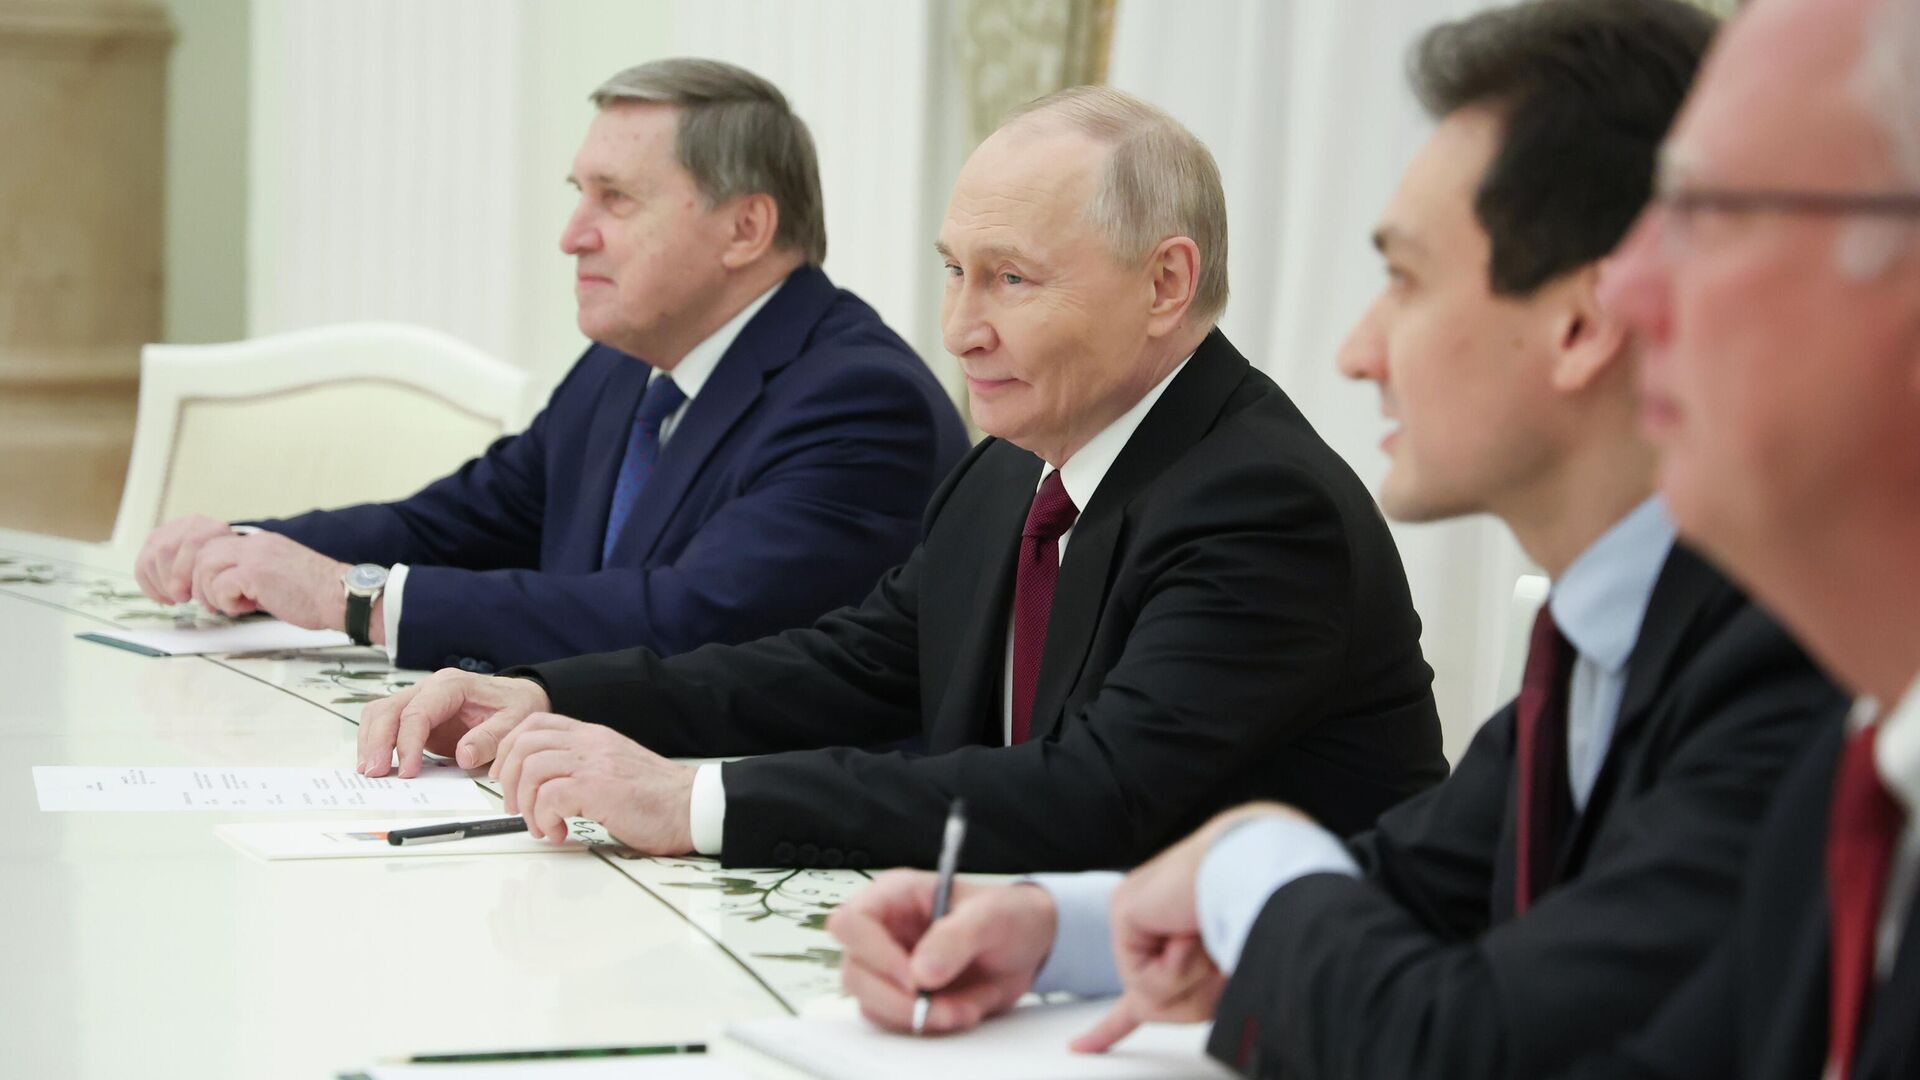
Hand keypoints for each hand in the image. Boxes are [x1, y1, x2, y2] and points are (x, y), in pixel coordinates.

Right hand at [134, 514, 232, 603]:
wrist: (221, 545)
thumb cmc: (227, 565)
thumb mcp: (231, 568)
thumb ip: (221, 581)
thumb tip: (211, 607)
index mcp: (213, 528)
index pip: (191, 544)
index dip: (183, 573)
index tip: (186, 596)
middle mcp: (189, 524)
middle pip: (166, 550)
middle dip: (170, 581)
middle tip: (181, 599)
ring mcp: (169, 530)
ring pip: (151, 558)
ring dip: (160, 585)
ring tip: (175, 598)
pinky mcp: (154, 539)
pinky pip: (141, 565)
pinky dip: (149, 586)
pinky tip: (163, 597)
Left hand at [187, 530, 350, 627]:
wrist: (342, 597)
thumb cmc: (317, 595)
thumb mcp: (279, 575)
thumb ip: (253, 575)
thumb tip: (229, 589)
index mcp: (261, 542)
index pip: (214, 544)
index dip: (202, 568)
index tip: (204, 589)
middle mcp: (256, 543)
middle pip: (203, 552)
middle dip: (196, 581)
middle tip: (206, 602)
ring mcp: (255, 556)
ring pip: (206, 566)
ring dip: (210, 592)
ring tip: (228, 606)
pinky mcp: (256, 573)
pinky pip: (221, 585)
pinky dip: (226, 601)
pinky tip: (245, 608)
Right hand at [357, 669, 549, 776]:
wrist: (518, 697)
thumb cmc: (516, 706)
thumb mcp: (515, 721)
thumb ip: (491, 738)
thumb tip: (464, 756)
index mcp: (452, 685)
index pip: (418, 712)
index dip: (408, 743)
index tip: (407, 772)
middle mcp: (430, 688)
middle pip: (388, 709)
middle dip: (377, 742)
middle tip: (375, 773)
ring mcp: (419, 700)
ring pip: (379, 714)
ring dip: (370, 742)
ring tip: (370, 772)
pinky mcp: (415, 716)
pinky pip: (385, 724)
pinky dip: (375, 743)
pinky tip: (377, 764)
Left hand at [493, 713, 695, 852]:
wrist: (693, 807)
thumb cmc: (659, 798)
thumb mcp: (616, 768)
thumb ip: (585, 766)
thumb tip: (549, 787)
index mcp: (594, 736)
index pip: (535, 724)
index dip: (510, 749)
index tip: (507, 777)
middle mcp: (591, 743)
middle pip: (525, 742)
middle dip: (509, 778)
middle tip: (516, 807)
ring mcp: (594, 762)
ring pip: (531, 767)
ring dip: (525, 802)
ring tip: (539, 825)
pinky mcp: (597, 787)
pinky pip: (549, 796)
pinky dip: (543, 818)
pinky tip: (557, 832)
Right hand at [829, 872, 1057, 1034]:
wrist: (1029, 946)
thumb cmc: (1007, 915)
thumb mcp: (991, 916)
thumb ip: (955, 937)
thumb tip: (919, 973)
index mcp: (895, 896)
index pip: (850, 923)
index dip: (873, 953)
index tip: (913, 977)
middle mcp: (883, 932)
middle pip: (854, 973)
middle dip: (897, 1000)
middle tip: (941, 1008)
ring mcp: (889, 968)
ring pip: (870, 1004)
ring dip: (917, 1017)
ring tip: (963, 1009)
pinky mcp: (902, 997)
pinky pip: (895, 1023)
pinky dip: (929, 1026)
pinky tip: (961, 1011)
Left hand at [1075, 802, 1303, 1052]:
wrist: (1259, 872)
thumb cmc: (1255, 916)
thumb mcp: (1222, 980)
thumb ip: (1181, 1001)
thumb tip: (1139, 1008)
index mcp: (1174, 933)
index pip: (1141, 984)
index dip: (1112, 1025)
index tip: (1081, 1046)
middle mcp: (1150, 922)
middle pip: (1155, 1003)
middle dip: (1192, 999)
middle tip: (1220, 957)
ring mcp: (1133, 913)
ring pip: (1149, 996)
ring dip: (1190, 983)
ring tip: (1209, 938)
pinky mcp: (1124, 910)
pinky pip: (1143, 980)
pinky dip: (1176, 971)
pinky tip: (1188, 934)